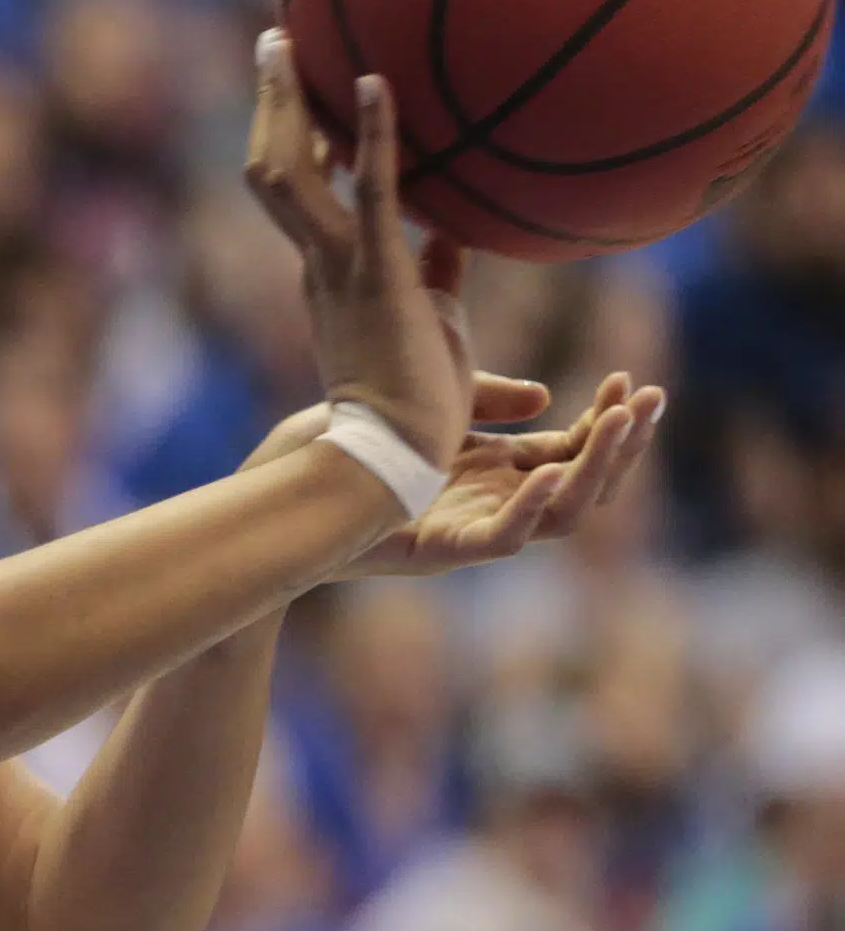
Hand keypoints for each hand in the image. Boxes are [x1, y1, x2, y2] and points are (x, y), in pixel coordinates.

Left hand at [242, 371, 662, 575]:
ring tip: (617, 422)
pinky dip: (532, 508)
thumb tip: (544, 391)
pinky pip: (503, 539)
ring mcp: (469, 531)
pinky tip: (552, 470)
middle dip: (623, 444)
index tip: (631, 381)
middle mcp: (492, 505)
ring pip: (562, 516)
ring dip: (596, 471)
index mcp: (494, 473)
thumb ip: (481, 394)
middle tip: (650, 398)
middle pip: (586, 486)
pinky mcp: (438, 550)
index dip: (609, 422)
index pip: (575, 453)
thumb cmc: (340, 448)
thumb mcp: (426, 406)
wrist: (279, 489)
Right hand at [244, 34, 472, 466]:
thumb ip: (440, 271)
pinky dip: (374, 136)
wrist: (397, 451)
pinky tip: (377, 80)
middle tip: (275, 42)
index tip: (296, 89)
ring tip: (289, 46)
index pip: (298, 192)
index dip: (293, 139)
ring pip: (290, 172)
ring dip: (288, 105)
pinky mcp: (375, 271)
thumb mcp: (434, 317)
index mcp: (325, 270)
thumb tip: (460, 235)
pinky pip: (372, 191)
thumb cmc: (420, 402)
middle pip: (275, 168)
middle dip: (271, 104)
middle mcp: (317, 260)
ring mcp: (338, 264)